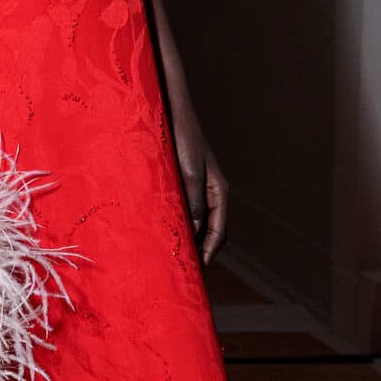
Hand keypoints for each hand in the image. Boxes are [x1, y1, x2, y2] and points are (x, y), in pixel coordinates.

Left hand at [167, 104, 227, 264]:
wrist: (169, 112)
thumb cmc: (181, 139)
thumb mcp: (188, 173)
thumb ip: (193, 203)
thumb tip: (195, 233)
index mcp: (218, 191)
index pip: (219, 230)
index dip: (209, 251)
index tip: (198, 269)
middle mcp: (210, 192)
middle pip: (209, 229)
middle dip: (199, 249)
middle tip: (183, 268)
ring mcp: (196, 187)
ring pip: (195, 221)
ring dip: (187, 237)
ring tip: (171, 254)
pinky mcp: (181, 182)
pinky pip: (182, 209)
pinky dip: (176, 223)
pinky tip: (160, 230)